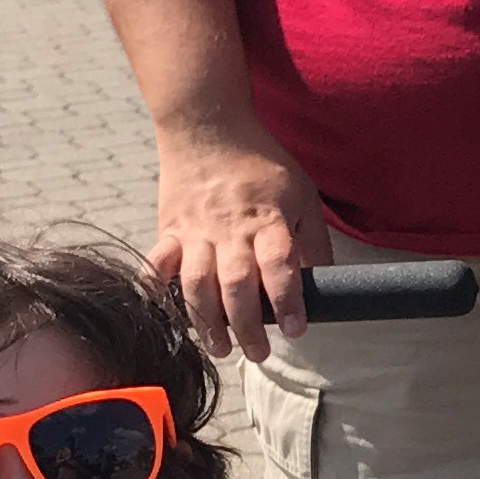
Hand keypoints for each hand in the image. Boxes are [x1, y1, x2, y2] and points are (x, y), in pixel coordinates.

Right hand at [150, 123, 326, 361]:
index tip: (297, 329)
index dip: (288, 299)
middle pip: (236, 285)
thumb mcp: (302, 194)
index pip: (279, 265)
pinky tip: (163, 312)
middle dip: (247, 326)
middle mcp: (230, 229)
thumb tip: (324, 284)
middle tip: (258, 353)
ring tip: (220, 348)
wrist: (208, 125)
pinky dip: (155, 289)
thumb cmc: (261, 164)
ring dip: (206, 321)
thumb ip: (312, 241)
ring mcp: (195, 230)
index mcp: (268, 219)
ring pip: (196, 283)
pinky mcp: (169, 229)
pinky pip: (157, 263)